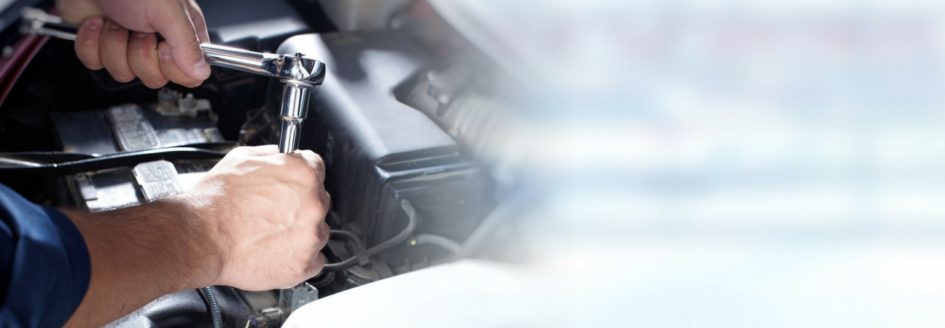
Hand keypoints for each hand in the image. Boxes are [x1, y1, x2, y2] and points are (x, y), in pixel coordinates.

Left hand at [56, 0, 210, 87]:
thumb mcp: (168, 9)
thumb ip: (187, 44)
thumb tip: (201, 71)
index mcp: (183, 32)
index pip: (189, 74)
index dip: (173, 66)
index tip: (164, 46)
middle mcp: (157, 41)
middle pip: (155, 77)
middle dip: (139, 54)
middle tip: (138, 29)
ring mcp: (128, 45)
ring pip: (124, 73)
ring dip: (114, 44)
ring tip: (116, 21)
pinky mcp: (101, 45)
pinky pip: (96, 63)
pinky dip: (91, 43)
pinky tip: (97, 23)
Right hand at [187, 145, 330, 289]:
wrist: (200, 238)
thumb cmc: (216, 202)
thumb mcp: (243, 159)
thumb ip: (274, 156)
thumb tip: (282, 157)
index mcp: (303, 174)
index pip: (317, 169)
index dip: (300, 179)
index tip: (292, 187)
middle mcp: (313, 204)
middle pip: (318, 201)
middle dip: (300, 206)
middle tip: (273, 213)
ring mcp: (311, 236)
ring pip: (317, 231)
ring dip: (300, 233)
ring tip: (270, 234)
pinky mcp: (304, 264)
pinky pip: (314, 260)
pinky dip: (299, 258)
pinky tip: (276, 251)